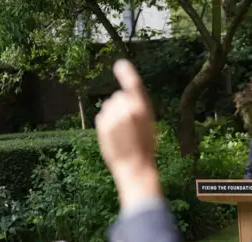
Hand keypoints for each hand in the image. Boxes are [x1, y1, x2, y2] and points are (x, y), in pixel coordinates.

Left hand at [95, 59, 160, 206]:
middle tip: (130, 124)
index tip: (121, 64)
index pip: (134, 85)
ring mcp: (114, 116)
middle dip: (121, 104)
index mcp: (144, 109)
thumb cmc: (145, 148)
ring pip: (109, 105)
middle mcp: (128, 109)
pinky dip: (106, 123)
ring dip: (113, 113)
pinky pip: (102, 116)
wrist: (135, 167)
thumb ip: (137, 110)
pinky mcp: (103, 124)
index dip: (127, 73)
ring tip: (123, 132)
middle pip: (119, 96)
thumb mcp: (149, 125)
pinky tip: (114, 136)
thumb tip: (120, 98)